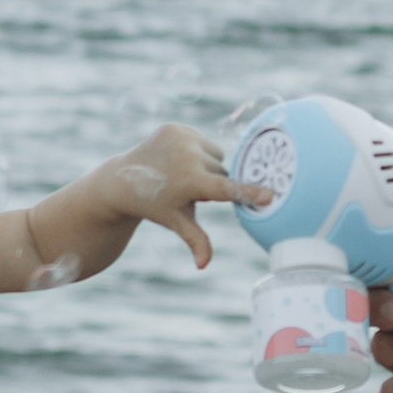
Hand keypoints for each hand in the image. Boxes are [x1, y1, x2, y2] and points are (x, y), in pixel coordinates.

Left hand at [100, 123, 271, 271]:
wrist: (123, 179)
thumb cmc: (156, 205)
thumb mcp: (177, 221)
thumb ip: (196, 241)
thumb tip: (203, 265)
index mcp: (189, 182)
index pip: (225, 188)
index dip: (248, 193)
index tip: (269, 195)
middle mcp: (186, 156)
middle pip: (222, 172)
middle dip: (213, 183)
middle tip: (190, 190)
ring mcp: (181, 138)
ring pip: (216, 156)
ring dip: (207, 166)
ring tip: (184, 174)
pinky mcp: (175, 127)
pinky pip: (203, 141)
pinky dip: (197, 151)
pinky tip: (177, 160)